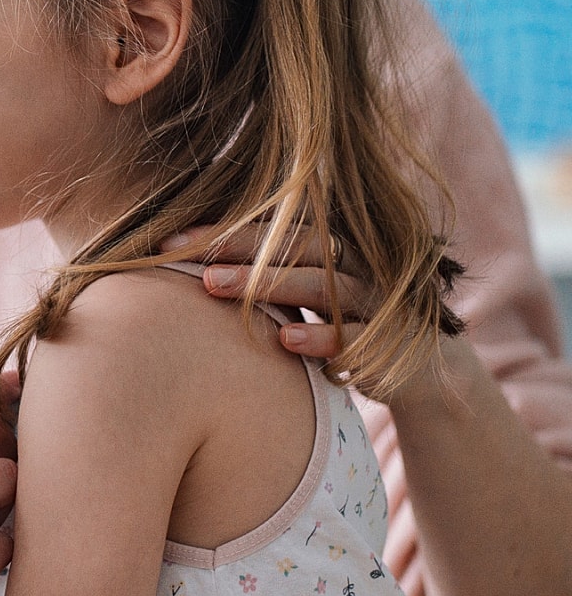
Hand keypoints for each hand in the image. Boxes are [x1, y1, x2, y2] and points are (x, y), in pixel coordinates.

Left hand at [164, 224, 370, 363]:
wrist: (423, 366)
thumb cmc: (343, 323)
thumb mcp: (309, 294)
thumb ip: (269, 272)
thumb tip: (194, 261)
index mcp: (332, 247)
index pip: (276, 228)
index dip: (225, 231)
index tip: (172, 240)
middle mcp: (354, 265)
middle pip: (295, 247)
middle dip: (238, 249)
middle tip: (182, 255)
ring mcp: (374, 301)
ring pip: (319, 285)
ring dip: (266, 284)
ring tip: (215, 286)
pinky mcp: (389, 341)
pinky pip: (354, 336)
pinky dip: (320, 338)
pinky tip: (285, 340)